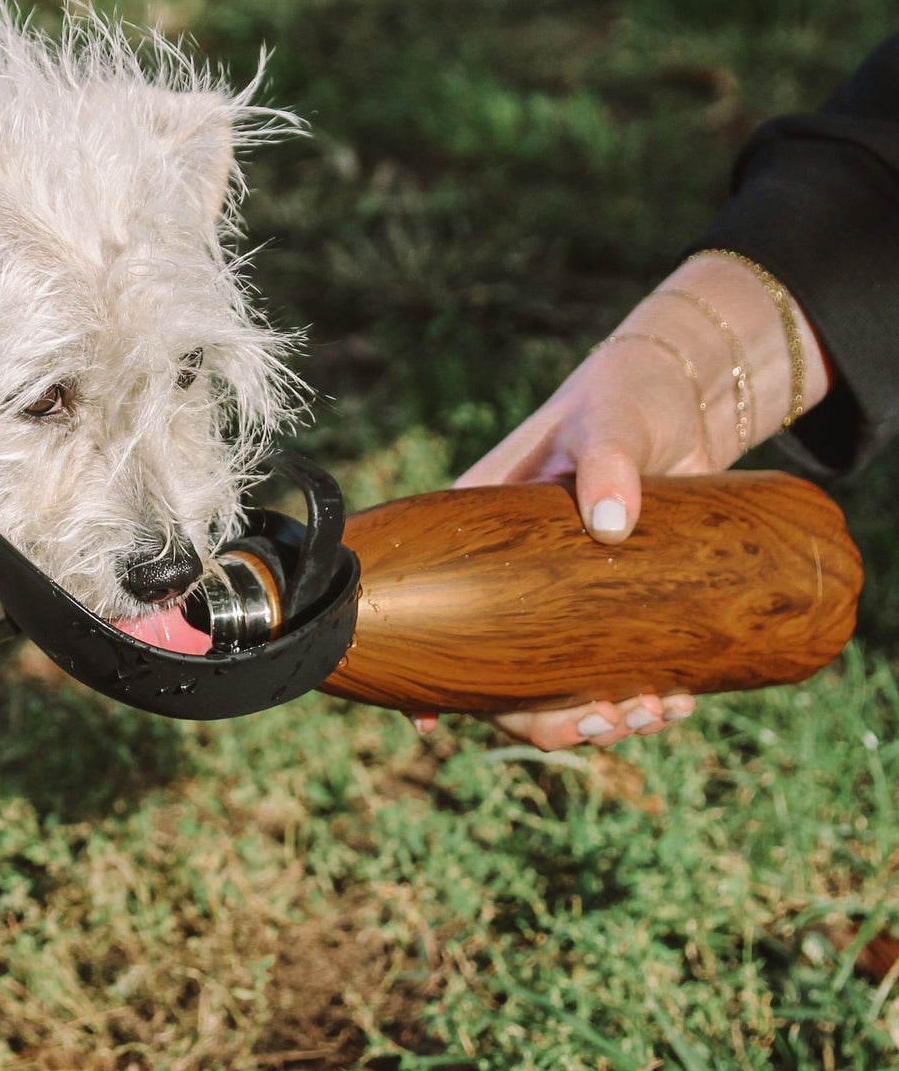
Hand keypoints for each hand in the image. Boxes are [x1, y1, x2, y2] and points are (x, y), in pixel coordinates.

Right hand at [449, 251, 828, 749]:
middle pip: (502, 668)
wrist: (688, 398)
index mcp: (481, 531)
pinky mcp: (620, 602)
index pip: (436, 607)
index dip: (430, 671)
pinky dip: (641, 695)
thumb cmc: (626, 396)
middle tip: (602, 722)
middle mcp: (513, 574)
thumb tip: (608, 522)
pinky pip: (617, 665)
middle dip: (544, 717)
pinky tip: (675, 701)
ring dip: (599, 715)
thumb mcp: (609, 418)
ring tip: (652, 711)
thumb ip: (607, 456)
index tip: (433, 720)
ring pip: (561, 680)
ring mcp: (566, 595)